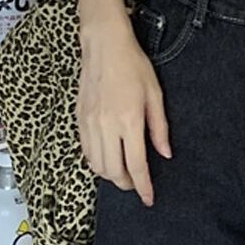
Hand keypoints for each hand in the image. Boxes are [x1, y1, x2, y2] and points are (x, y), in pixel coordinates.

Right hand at [77, 12, 171, 205]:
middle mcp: (106, 126)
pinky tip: (108, 159)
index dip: (143, 186)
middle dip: (127, 184)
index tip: (148, 198)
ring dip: (111, 176)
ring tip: (124, 173)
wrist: (103, 45)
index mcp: (129, 121)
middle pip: (114, 171)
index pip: (136, 165)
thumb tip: (164, 154)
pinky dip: (97, 162)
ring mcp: (90, 124)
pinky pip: (86, 151)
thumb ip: (159, 128)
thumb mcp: (155, 96)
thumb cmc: (132, 65)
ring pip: (97, 165)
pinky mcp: (80, 119)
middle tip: (138, 185)